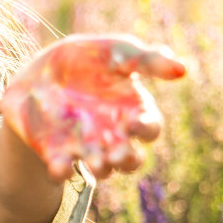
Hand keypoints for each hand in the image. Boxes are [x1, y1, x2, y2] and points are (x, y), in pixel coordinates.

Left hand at [0, 36, 186, 181]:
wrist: (40, 71)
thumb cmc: (89, 60)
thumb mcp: (117, 52)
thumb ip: (147, 60)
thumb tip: (182, 70)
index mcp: (133, 112)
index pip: (150, 128)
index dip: (146, 129)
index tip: (134, 122)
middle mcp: (114, 136)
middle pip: (130, 159)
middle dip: (127, 160)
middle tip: (118, 155)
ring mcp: (86, 148)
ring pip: (101, 169)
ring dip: (99, 168)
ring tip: (94, 162)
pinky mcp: (57, 154)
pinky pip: (61, 170)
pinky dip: (61, 171)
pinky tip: (60, 166)